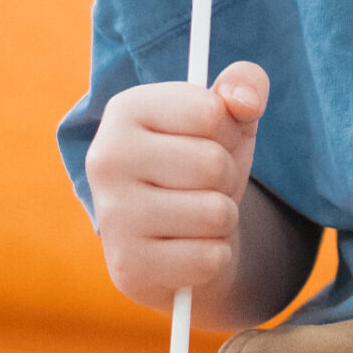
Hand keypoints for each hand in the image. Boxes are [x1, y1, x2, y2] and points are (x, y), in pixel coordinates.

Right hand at [82, 60, 268, 317]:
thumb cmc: (204, 162)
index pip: (211, 112)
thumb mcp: (230, 116)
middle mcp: (105, 158)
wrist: (180, 235)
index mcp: (126, 108)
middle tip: (203, 184)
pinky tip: (187, 248)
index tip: (207, 139)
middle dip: (226, 176)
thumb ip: (245, 85)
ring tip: (197, 215)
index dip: (228, 129)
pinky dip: (213, 256)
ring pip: (215, 213)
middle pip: (213, 165)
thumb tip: (246, 102)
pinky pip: (208, 259)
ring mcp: (112, 215)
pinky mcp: (127, 268)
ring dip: (222, 218)